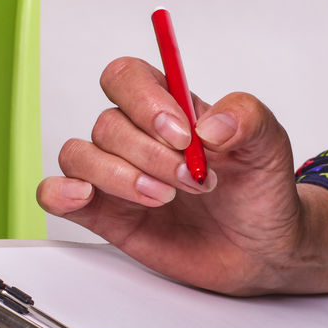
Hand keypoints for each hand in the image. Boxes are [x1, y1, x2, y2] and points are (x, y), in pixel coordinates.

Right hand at [37, 57, 327, 294]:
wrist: (262, 249)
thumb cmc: (259, 192)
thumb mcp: (270, 145)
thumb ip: (247, 117)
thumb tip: (209, 124)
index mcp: (170, 109)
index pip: (127, 77)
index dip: (145, 101)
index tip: (183, 135)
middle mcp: (137, 138)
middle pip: (108, 124)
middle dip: (151, 155)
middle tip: (194, 181)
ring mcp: (117, 175)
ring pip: (80, 156)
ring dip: (119, 177)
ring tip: (166, 199)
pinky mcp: (106, 214)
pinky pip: (56, 193)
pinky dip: (60, 192)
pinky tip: (84, 197)